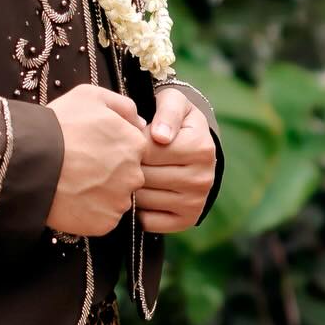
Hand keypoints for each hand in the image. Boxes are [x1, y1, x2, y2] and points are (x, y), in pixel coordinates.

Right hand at [43, 85, 148, 235]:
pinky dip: (90, 210)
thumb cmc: (59, 125)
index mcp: (134, 144)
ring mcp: (120, 202)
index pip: (133, 148)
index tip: (92, 145)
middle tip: (81, 164)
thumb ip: (122, 105)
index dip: (111, 146)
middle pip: (127, 174)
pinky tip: (72, 197)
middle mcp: (135, 175)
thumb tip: (139, 121)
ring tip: (74, 181)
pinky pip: (102, 217)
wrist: (32, 160)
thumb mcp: (90, 95)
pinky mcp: (105, 223)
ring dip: (100, 191)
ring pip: (116, 197)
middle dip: (109, 170)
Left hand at [134, 87, 215, 232]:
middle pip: (146, 176)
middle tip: (121, 156)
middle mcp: (203, 179)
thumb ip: (167, 112)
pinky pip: (150, 222)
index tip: (129, 136)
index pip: (149, 151)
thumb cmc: (175, 118)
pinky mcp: (187, 220)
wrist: (193, 144)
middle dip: (129, 165)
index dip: (132, 142)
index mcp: (201, 148)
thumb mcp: (174, 102)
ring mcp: (196, 202)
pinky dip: (138, 210)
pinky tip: (138, 192)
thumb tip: (160, 136)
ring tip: (127, 172)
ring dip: (130, 187)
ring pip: (145, 200)